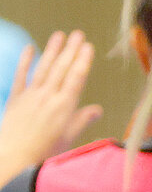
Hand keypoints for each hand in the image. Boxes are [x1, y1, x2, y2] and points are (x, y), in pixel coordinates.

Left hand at [0, 31, 102, 181]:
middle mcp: (47, 97)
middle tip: (78, 34)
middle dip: (70, 50)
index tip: (88, 46)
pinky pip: (21, 76)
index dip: (82, 61)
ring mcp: (31, 96)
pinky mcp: (16, 98)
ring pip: (44, 68)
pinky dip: (25, 61)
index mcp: (64, 107)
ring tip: (59, 35)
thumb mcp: (69, 139)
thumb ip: (82, 120)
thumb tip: (97, 109)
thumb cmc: (44, 152)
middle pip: (61, 69)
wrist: (14, 157)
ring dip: (52, 50)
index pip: (76, 78)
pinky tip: (30, 48)